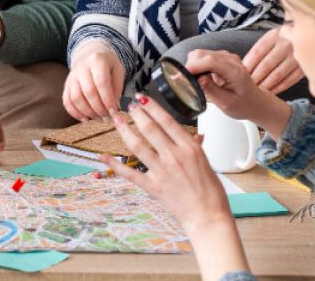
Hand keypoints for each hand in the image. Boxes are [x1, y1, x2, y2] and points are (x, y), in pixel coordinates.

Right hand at [63, 40, 125, 120]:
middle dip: (99, 108)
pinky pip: (67, 101)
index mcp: (97, 60)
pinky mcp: (66, 84)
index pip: (101, 83)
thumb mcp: (117, 69)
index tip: (114, 111)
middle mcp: (82, 67)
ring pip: (76, 98)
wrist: (90, 53)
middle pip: (88, 92)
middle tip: (108, 117)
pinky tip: (86, 119)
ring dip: (88, 112)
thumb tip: (114, 105)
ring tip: (99, 118)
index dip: (108, 99)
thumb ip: (118, 86)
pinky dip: (75, 113)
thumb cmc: (107, 64)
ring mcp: (72, 76)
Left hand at [100, 98, 232, 234]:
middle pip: (150, 129)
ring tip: (116, 119)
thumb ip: (196, 146)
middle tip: (129, 105)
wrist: (207, 215)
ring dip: (124, 130)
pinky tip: (104, 156)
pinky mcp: (153, 186)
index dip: (152, 107)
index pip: (167, 121)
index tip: (142, 98)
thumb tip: (197, 136)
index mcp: (189, 147)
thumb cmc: (210, 190)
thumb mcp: (207, 162)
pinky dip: (115, 165)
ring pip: (137, 146)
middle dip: (136, 114)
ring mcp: (161, 171)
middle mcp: (174, 156)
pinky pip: (130, 173)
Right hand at [186, 49, 268, 119]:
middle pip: (203, 54)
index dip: (194, 66)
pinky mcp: (222, 58)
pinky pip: (204, 56)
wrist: (255, 102)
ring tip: (194, 81)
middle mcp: (231, 60)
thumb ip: (212, 91)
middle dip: (191, 66)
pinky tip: (201, 77)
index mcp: (235, 71)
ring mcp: (226, 57)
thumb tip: (198, 79)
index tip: (182, 75)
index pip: (210, 61)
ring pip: (201, 53)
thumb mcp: (227, 103)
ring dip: (193, 65)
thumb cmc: (243, 105)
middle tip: (186, 82)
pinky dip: (198, 65)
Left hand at [242, 28, 302, 92]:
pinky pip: (289, 81)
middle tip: (246, 87)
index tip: (241, 75)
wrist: (306, 37)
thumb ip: (258, 50)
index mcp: (274, 36)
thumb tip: (243, 67)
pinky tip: (271, 92)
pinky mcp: (303, 68)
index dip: (248, 66)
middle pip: (266, 65)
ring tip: (256, 91)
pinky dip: (278, 88)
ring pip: (276, 75)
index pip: (257, 53)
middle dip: (254, 78)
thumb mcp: (270, 37)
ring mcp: (296, 57)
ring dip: (265, 85)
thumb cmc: (283, 39)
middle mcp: (285, 45)